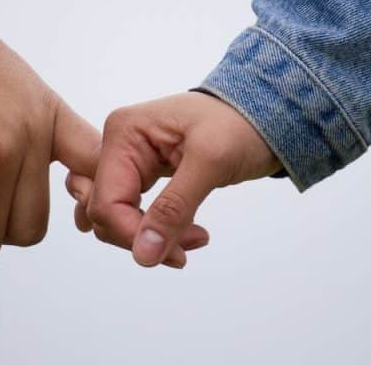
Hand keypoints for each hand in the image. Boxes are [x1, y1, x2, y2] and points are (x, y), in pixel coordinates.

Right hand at [73, 92, 280, 267]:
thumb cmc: (240, 125)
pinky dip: (154, 230)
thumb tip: (143, 254)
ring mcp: (128, 160)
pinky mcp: (142, 175)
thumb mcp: (211, 162)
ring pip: (116, 218)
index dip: (134, 235)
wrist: (264, 116)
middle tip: (191, 243)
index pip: (106, 202)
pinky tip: (183, 232)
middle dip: (145, 237)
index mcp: (124, 132)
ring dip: (150, 237)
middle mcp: (118, 145)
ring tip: (193, 237)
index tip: (178, 253)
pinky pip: (132, 213)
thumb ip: (174, 208)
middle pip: (106, 213)